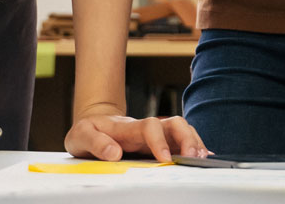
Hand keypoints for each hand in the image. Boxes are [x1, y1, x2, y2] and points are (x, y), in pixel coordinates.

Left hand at [65, 115, 208, 161]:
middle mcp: (146, 128)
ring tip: (201, 159)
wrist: (92, 126)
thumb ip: (96, 142)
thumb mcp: (81, 135)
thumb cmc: (88, 131)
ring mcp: (155, 135)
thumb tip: (114, 153)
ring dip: (194, 142)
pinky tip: (203, 156)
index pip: (150, 127)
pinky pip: (180, 141)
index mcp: (128, 127)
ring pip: (182, 130)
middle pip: (175, 123)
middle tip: (192, 157)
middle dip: (187, 138)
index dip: (160, 141)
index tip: (164, 158)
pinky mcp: (159, 143)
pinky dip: (194, 146)